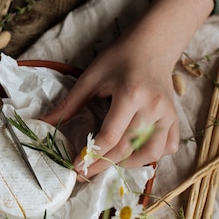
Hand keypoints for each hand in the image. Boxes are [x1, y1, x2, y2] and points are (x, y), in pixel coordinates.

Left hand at [41, 38, 179, 177]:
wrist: (152, 45)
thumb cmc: (119, 59)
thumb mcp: (90, 78)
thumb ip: (69, 104)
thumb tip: (43, 122)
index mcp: (130, 95)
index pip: (111, 136)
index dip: (92, 155)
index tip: (76, 166)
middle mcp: (153, 107)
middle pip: (128, 148)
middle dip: (104, 164)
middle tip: (85, 172)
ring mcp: (168, 114)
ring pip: (151, 153)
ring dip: (129, 164)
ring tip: (110, 162)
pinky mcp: (176, 118)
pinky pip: (168, 147)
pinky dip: (152, 156)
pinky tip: (135, 153)